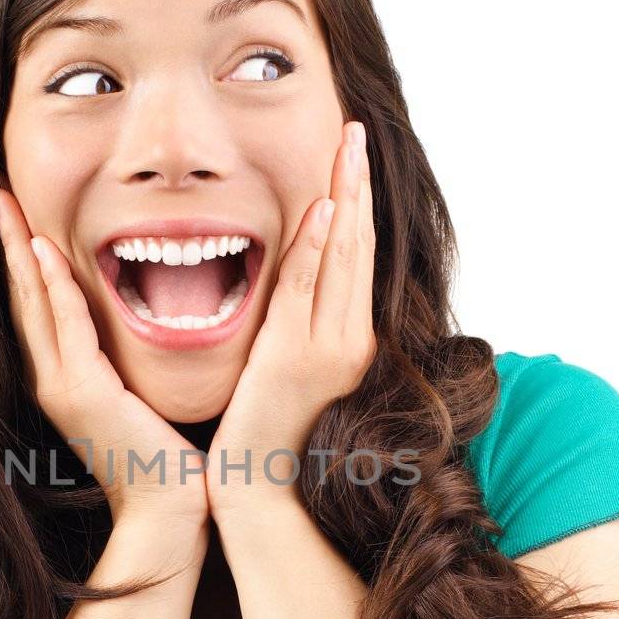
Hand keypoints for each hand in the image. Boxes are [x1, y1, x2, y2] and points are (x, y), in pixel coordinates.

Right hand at [0, 187, 209, 535]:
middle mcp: (52, 380)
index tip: (15, 210)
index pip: (36, 304)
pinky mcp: (85, 394)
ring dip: (17, 247)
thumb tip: (138, 328)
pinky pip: (67, 326)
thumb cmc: (167, 461)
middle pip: (21, 294)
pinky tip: (41, 249)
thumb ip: (126, 364)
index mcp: (64, 379)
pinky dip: (53, 286)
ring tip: (2, 200)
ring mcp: (63, 388)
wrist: (171, 512)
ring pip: (33, 301)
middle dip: (7, 238)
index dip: (21, 255)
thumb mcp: (139, 399)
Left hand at [205, 120, 376, 524]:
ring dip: (345, 196)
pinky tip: (324, 208)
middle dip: (358, 184)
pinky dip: (318, 248)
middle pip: (358, 245)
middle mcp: (350, 339)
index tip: (353, 158)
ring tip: (347, 147)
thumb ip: (300, 327)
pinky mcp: (296, 358)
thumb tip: (295, 287)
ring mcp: (328, 348)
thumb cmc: (271, 435)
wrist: (260, 487)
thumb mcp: (290, 370)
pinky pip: (308, 291)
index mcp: (350, 340)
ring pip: (342, 257)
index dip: (357, 203)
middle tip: (356, 130)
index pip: (355, 257)